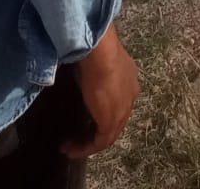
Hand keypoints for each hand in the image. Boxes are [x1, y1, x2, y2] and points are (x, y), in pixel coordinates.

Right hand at [62, 24, 138, 157]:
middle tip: (75, 137)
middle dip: (94, 131)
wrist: (101, 52)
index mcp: (128, 80)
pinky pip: (101, 141)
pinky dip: (86, 148)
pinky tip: (71, 149)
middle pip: (114, 120)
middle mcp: (129, 96)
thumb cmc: (94, 50)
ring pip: (108, 134)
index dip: (100, 113)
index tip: (82, 118)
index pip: (116, 102)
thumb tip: (82, 72)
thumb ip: (92, 71)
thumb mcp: (94, 63)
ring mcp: (123, 109)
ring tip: (69, 147)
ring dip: (88, 143)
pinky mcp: (112, 120)